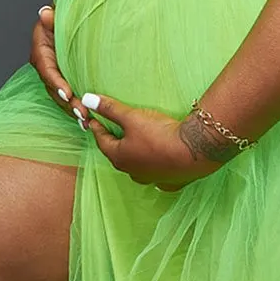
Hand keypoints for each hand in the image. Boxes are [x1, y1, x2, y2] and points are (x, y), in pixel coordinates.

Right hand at [30, 4, 92, 132]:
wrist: (71, 21)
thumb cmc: (66, 17)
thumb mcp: (60, 15)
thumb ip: (53, 17)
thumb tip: (45, 13)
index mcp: (41, 49)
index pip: (46, 68)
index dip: (56, 82)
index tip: (67, 93)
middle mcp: (44, 64)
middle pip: (53, 87)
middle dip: (67, 102)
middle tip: (81, 112)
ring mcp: (53, 73)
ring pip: (60, 95)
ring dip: (72, 109)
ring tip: (86, 120)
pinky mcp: (64, 79)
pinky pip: (67, 96)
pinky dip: (75, 107)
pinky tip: (87, 119)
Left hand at [83, 94, 238, 191]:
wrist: (193, 152)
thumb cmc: (159, 134)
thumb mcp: (132, 117)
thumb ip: (110, 109)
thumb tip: (86, 99)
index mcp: (119, 157)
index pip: (102, 140)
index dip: (97, 127)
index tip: (92, 119)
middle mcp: (132, 172)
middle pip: (118, 154)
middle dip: (114, 142)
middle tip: (111, 131)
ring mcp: (151, 178)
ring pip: (137, 166)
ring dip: (134, 155)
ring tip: (135, 145)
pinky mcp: (169, 181)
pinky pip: (157, 175)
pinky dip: (154, 167)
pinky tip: (159, 163)